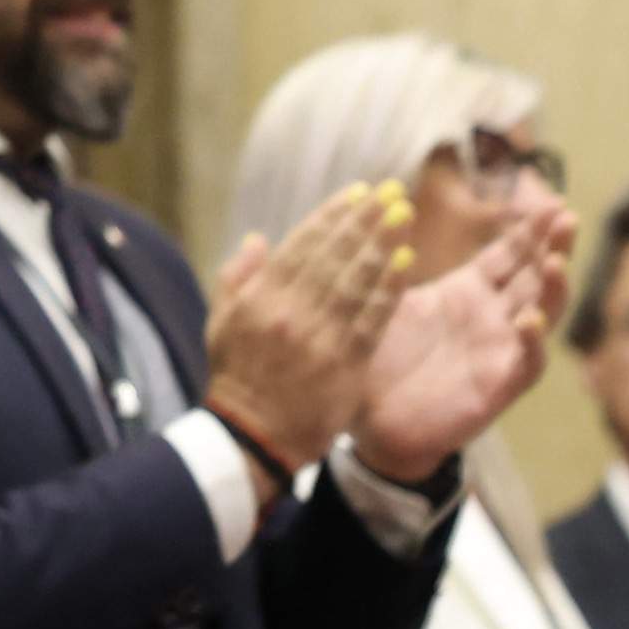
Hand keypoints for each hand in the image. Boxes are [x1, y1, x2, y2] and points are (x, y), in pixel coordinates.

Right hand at [203, 183, 409, 470]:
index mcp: (260, 297)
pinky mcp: (346, 363)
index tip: (357, 191)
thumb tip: (258, 238)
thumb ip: (238, 278)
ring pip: (356, 280)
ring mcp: (320, 336)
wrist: (253, 436)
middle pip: (335, 255)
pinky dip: (390, 288)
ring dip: (383, 243)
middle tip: (391, 192)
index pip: (302, 245)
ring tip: (403, 215)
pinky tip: (407, 263)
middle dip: (365, 219)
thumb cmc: (236, 377)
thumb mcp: (221, 323)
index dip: (332, 215)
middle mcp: (290, 310)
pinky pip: (372, 318)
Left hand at [352, 192, 576, 483]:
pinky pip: (524, 363)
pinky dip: (530, 342)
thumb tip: (390, 206)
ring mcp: (499, 351)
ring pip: (541, 314)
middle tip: (566, 217)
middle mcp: (493, 318)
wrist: (372, 420)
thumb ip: (393, 258)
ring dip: (552, 289)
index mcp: (469, 292)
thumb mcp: (387, 298)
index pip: (509, 254)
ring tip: (555, 261)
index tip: (551, 201)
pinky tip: (527, 319)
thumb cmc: (381, 356)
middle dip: (553, 246)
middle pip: (535, 276)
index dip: (530, 230)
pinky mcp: (496, 386)